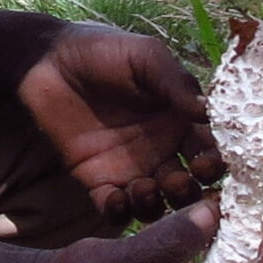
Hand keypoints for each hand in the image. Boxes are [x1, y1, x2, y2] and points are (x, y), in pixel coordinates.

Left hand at [16, 24, 219, 222]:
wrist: (47, 61)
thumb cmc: (101, 50)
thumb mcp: (145, 57)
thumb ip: (175, 83)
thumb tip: (210, 113)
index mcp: (180, 120)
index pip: (209, 150)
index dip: (215, 162)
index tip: (207, 165)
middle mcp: (162, 149)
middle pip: (189, 185)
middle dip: (189, 192)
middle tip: (176, 181)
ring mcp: (131, 167)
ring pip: (157, 203)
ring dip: (157, 205)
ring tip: (144, 188)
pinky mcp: (98, 180)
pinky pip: (116, 208)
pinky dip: (121, 211)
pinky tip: (117, 197)